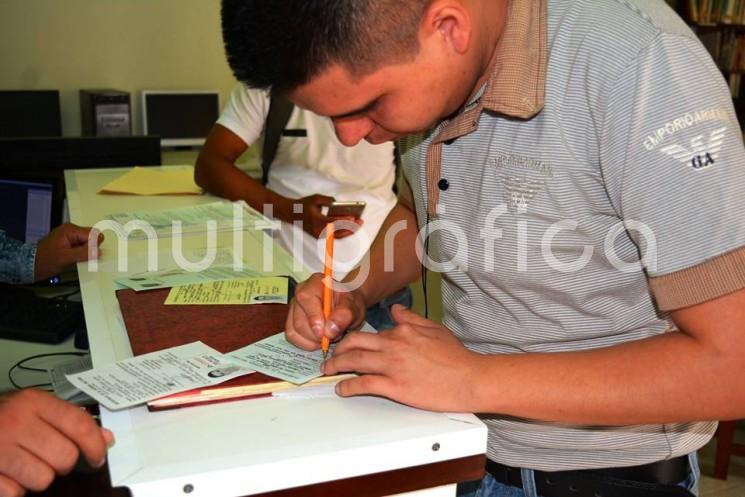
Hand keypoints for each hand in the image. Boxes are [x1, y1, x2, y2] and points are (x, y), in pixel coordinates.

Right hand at [0, 390, 113, 495]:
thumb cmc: (0, 417)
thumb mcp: (33, 408)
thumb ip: (70, 421)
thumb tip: (106, 438)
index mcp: (33, 403)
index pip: (79, 425)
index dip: (95, 446)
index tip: (97, 457)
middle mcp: (16, 422)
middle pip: (65, 457)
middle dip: (61, 463)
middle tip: (46, 456)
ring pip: (43, 479)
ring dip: (36, 478)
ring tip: (22, 464)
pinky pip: (15, 493)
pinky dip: (13, 489)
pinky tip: (6, 474)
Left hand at [34, 224, 103, 281]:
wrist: (32, 265)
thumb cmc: (44, 260)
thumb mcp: (65, 257)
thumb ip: (83, 253)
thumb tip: (98, 251)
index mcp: (70, 230)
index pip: (93, 235)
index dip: (92, 247)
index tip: (84, 255)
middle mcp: (72, 231)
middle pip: (93, 238)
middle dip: (90, 249)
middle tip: (78, 257)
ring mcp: (71, 237)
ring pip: (89, 244)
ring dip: (86, 253)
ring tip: (74, 258)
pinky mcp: (71, 244)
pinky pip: (84, 247)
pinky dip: (82, 254)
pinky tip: (74, 259)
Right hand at [277, 195, 361, 238]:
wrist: (290, 213)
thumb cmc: (303, 205)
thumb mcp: (315, 198)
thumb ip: (327, 199)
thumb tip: (337, 203)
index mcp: (317, 221)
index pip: (334, 222)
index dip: (345, 220)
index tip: (355, 218)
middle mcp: (318, 231)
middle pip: (338, 232)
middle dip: (351, 227)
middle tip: (361, 222)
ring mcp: (318, 235)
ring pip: (337, 236)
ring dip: (349, 231)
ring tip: (358, 225)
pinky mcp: (319, 236)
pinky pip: (333, 236)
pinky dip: (343, 232)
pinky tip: (351, 227)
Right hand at [285, 273, 366, 350]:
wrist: (348, 306)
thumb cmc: (350, 302)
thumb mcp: (354, 306)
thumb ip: (344, 315)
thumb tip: (329, 330)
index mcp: (315, 283)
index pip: (306, 299)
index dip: (314, 318)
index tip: (325, 333)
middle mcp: (300, 293)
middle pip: (299, 320)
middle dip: (317, 335)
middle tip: (334, 335)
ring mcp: (293, 307)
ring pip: (294, 331)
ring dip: (313, 340)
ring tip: (328, 335)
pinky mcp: (291, 320)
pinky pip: (293, 337)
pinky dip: (307, 343)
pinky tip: (319, 339)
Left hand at [323, 305, 482, 411]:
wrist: (469, 378)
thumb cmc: (456, 357)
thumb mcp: (434, 328)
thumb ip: (411, 318)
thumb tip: (395, 309)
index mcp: (403, 331)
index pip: (372, 333)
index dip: (357, 340)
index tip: (349, 346)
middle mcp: (393, 345)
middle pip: (354, 343)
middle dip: (337, 349)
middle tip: (330, 357)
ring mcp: (392, 366)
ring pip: (354, 361)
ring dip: (335, 366)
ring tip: (328, 371)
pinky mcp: (394, 386)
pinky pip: (363, 384)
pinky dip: (347, 386)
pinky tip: (341, 389)